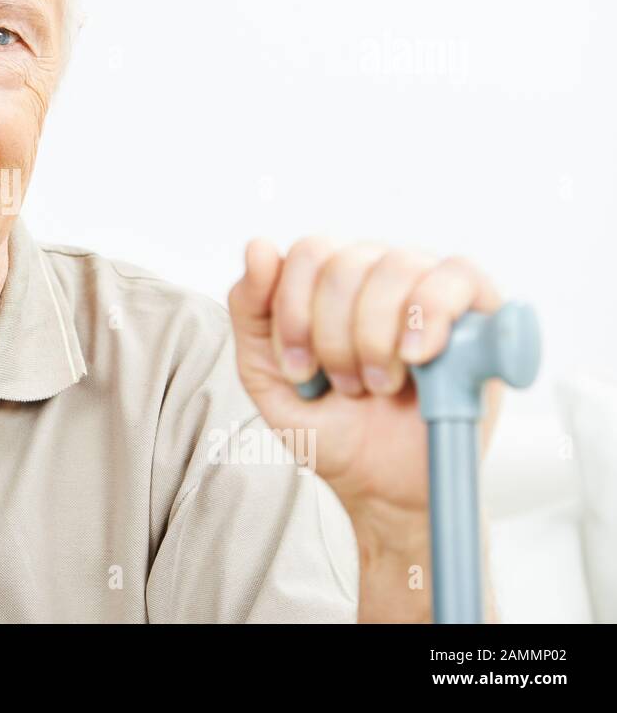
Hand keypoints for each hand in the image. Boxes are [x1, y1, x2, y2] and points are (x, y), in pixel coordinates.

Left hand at [226, 237, 504, 523]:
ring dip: (376, 338)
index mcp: (328, 279)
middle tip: (344, 386)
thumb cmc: (328, 426)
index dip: (295, 312)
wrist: (381, 485)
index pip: (310, 252)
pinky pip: (458, 277)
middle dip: (334, 338)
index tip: (299, 371)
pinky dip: (431, 315)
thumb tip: (259, 245)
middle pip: (347, 262)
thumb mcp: (266, 374)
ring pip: (396, 267)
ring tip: (380, 385)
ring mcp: (429, 285)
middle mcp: (379, 271)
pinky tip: (417, 357)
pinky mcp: (480, 311)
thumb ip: (250, 309)